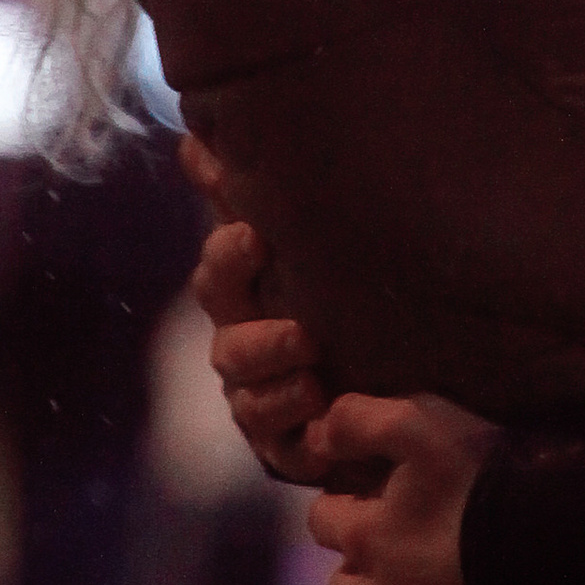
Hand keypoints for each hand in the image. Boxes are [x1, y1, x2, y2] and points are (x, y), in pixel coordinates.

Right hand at [182, 141, 326, 480]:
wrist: (391, 382)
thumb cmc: (332, 301)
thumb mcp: (298, 244)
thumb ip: (242, 191)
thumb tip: (194, 133)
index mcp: (247, 300)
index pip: (220, 274)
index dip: (231, 257)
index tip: (257, 236)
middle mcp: (247, 353)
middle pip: (230, 346)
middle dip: (258, 337)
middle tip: (301, 331)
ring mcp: (265, 406)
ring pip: (251, 400)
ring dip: (278, 385)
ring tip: (314, 371)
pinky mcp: (295, 451)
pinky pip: (288, 449)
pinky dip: (303, 433)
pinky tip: (325, 414)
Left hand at [306, 390, 513, 584]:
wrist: (560, 561)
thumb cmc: (491, 488)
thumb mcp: (424, 425)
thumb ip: (361, 420)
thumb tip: (314, 436)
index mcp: (365, 535)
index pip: (323, 520)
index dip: (346, 508)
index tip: (376, 505)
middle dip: (362, 570)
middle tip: (403, 559)